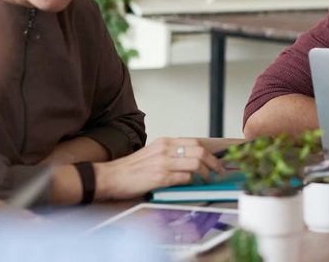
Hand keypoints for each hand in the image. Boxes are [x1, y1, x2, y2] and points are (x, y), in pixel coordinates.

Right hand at [94, 138, 224, 200]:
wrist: (109, 177)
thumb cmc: (130, 169)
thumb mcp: (153, 153)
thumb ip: (171, 154)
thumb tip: (191, 161)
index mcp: (165, 142)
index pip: (195, 142)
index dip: (210, 152)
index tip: (216, 161)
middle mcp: (166, 149)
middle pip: (200, 151)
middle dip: (214, 163)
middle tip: (219, 171)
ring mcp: (164, 163)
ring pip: (196, 163)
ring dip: (206, 174)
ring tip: (208, 180)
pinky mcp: (160, 177)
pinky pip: (185, 178)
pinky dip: (192, 182)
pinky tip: (192, 185)